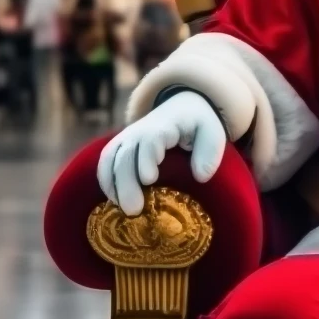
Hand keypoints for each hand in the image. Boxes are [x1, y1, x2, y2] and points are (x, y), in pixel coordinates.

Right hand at [97, 91, 225, 214]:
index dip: (146, 158)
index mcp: (165, 125)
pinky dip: (106, 181)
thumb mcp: (213, 133)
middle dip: (127, 182)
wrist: (182, 107)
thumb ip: (210, 152)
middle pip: (126, 154)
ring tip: (124, 210)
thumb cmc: (198, 124)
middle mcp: (140, 130)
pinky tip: (114, 201)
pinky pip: (105, 162)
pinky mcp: (120, 146)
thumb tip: (201, 177)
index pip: (151, 139)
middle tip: (134, 210)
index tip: (149, 179)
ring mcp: (127, 137)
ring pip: (111, 159)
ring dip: (114, 185)